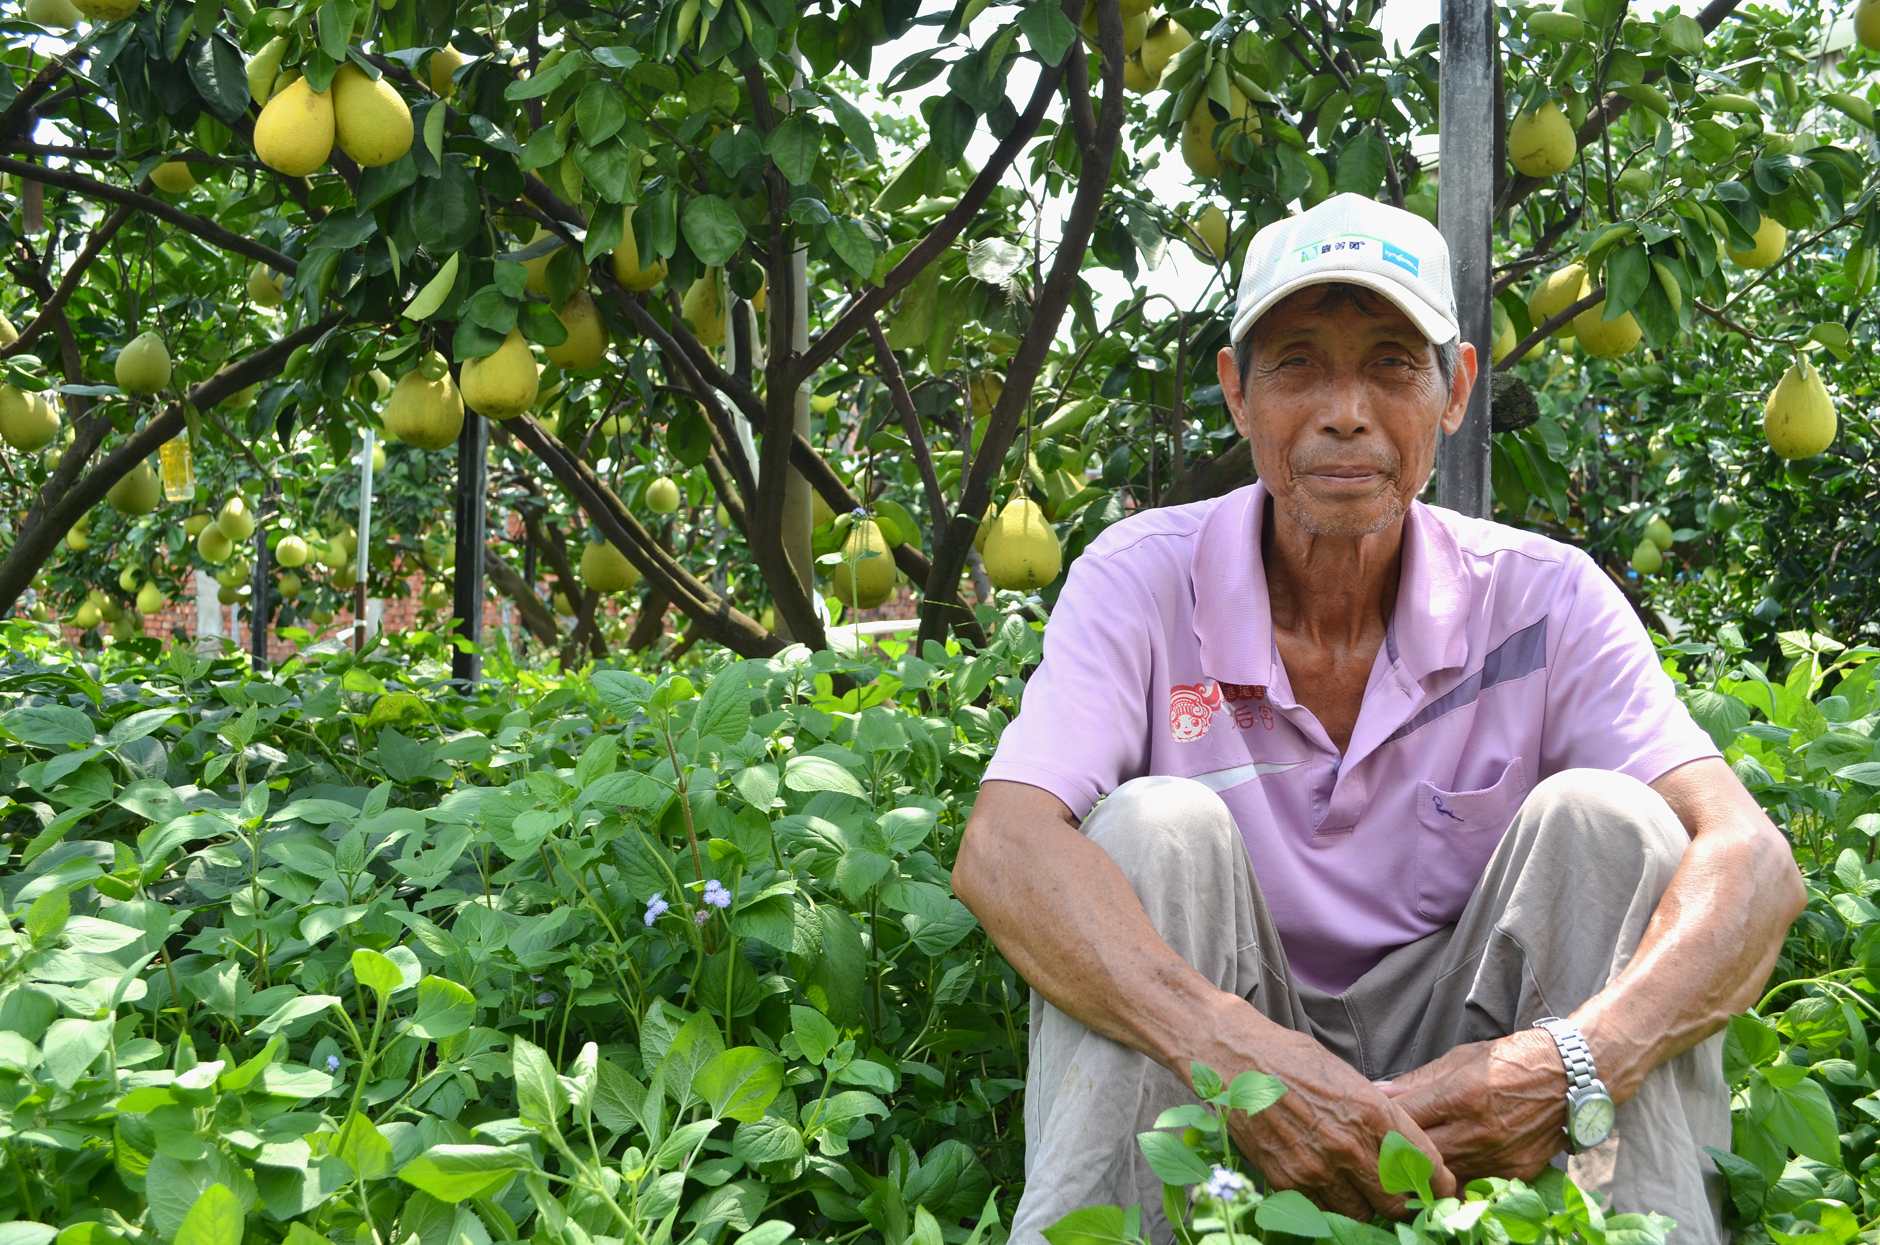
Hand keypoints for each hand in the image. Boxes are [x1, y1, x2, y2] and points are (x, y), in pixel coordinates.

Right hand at [1202, 1014, 1457, 1221]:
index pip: (1423, 1164)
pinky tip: (1328, 1186)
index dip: (1436, 1182)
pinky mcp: (1287, 1180)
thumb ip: (1378, 1111)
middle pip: (1396, 1200)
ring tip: (1360, 1191)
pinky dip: (1331, 1204)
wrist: (1231, 1058)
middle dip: (1403, 1200)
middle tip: (1400, 1194)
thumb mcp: (1347, 1075)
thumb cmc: (1289, 1057)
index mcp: (1372, 1112)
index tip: (1439, 1187)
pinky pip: (1323, 1210)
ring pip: (1362, 1213)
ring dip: (1366, 1205)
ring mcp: (1316, 1167)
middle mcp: (1349, 1145)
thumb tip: (1403, 1142)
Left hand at [1376, 1028, 1568, 1186]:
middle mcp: (1478, 1130)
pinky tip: (1443, 1176)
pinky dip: (1455, 1183)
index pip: (1404, 1119)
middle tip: (1380, 1150)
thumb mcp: (1459, 1060)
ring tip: (1407, 1165)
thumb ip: (1416, 1081)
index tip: (1369, 1123)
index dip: (1383, 1123)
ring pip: (1443, 1177)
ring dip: (1422, 1172)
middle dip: (1396, 1153)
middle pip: (1419, 1155)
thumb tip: (1378, 1090)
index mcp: (1460, 1095)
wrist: (1568, 1077)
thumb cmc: (1508, 1061)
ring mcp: (1498, 1156)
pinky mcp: (1515, 1173)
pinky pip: (1473, 1186)